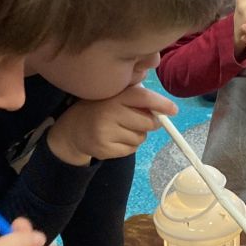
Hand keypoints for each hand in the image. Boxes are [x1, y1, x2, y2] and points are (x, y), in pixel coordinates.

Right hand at [48, 85, 177, 163]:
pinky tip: (115, 139)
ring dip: (138, 135)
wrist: (72, 130)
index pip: (143, 97)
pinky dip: (129, 146)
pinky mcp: (104, 149)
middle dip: (150, 123)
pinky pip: (131, 149)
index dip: (161, 103)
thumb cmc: (100, 109)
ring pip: (141, 137)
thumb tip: (164, 108)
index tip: (173, 110)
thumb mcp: (114, 96)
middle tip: (140, 121)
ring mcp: (106, 132)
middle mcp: (109, 112)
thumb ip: (135, 97)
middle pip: (147, 122)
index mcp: (114, 96)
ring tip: (122, 129)